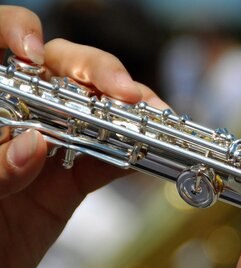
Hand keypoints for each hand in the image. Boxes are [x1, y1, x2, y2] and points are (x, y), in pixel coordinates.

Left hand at [0, 6, 166, 267]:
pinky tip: (147, 152)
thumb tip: (37, 143)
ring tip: (150, 116)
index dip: (16, 33)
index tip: (32, 54)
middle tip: (120, 90)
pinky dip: (130, 156)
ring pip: (92, 112)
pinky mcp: (67, 183)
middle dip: (93, 70)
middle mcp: (14, 117)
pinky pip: (104, 162)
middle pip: (57, 70)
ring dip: (126, 112)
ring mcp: (45, 149)